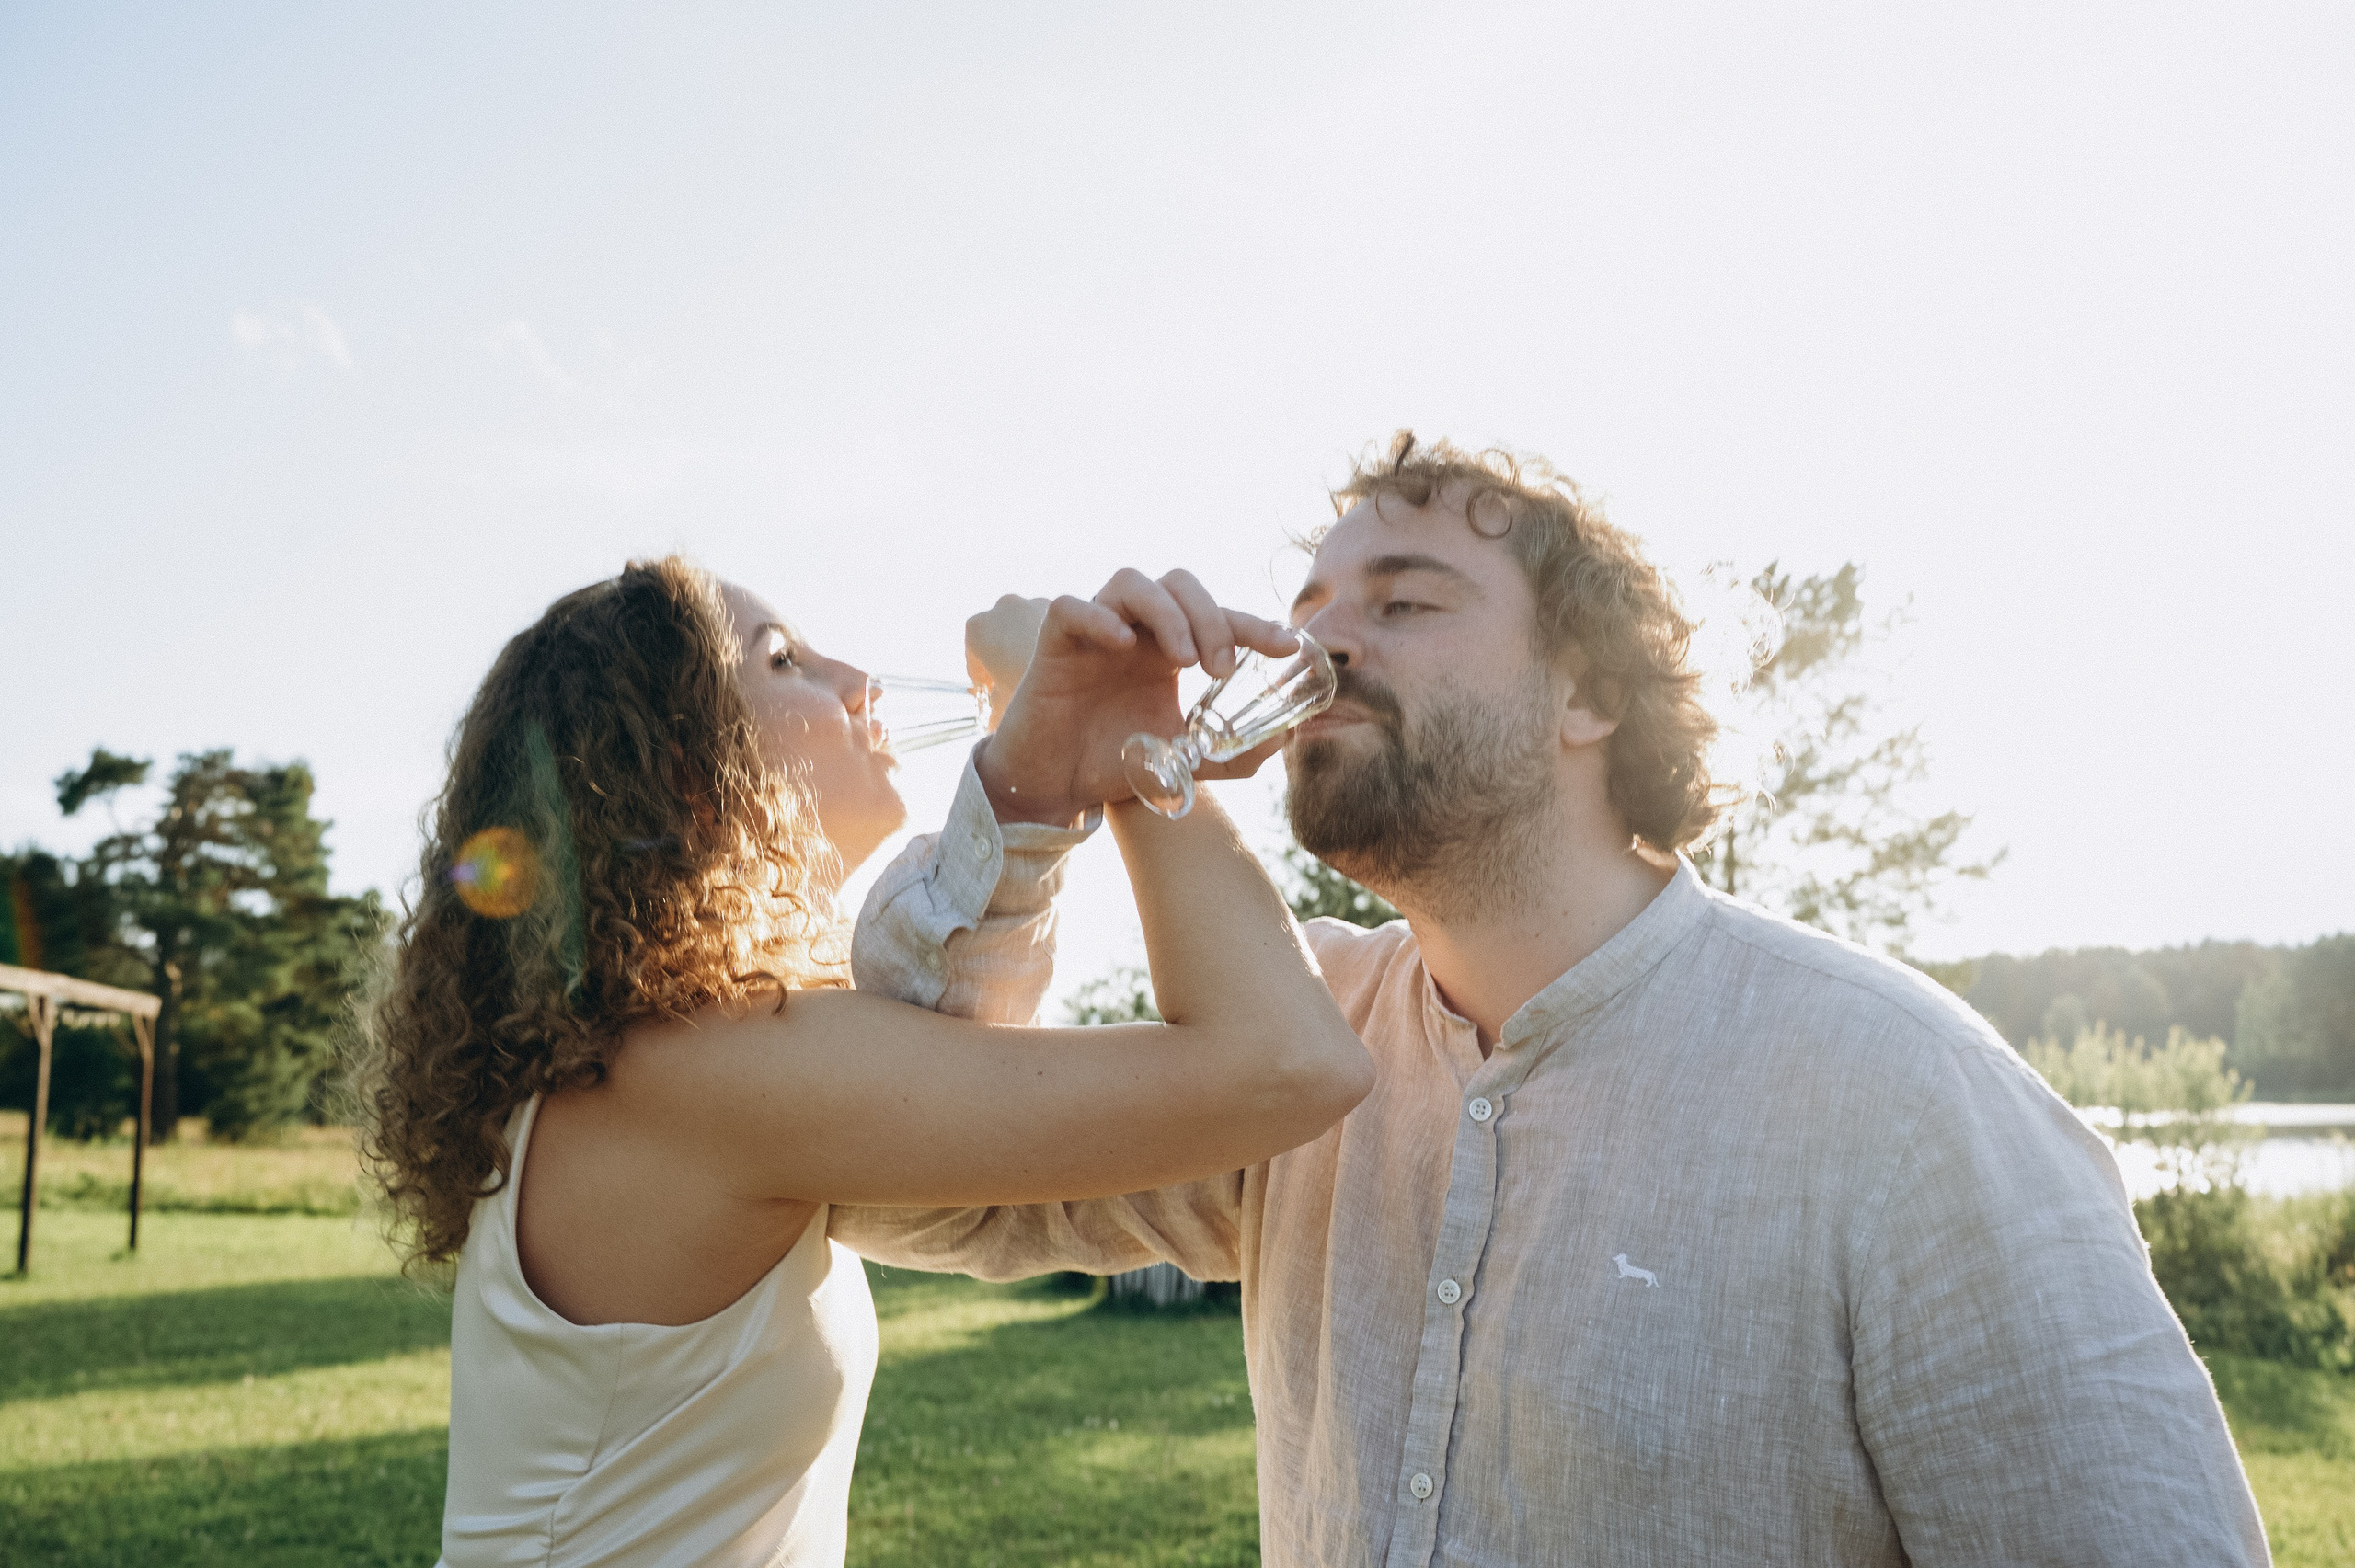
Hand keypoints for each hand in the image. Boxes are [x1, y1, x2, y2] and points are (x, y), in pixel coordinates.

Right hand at [977, 569, 1296, 824]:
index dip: (1254, 624)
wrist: (1056, 787)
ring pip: (1132, 581)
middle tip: (1220, 667)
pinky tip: (1122, 644)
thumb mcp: (1185, 762)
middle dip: (1210, 616)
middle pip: (1179, 584)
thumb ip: (1233, 753)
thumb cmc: (1115, 764)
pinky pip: (1071, 606)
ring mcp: (1094, 631)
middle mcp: (1135, 630)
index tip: (1288, 646)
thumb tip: (1287, 735)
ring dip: (1168, 613)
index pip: (1217, 616)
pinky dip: (1099, 616)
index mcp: (1167, 649)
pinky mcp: (1054, 642)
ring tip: (1183, 660)